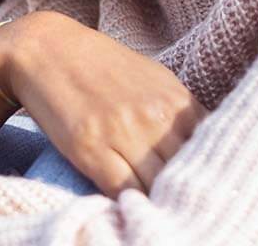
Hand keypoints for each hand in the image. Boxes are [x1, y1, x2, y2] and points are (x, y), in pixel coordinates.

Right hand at [4, 10, 209, 198]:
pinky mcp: (89, 148)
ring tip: (158, 208)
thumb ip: (180, 113)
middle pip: (185, 171)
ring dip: (158, 200)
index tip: (206, 185)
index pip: (210, 148)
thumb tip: (203, 147)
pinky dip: (130, 203)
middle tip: (185, 205)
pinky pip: (123, 190)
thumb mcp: (153, 79)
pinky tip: (131, 205)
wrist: (47, 49)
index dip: (210, 171)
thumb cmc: (102, 65)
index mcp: (175, 99)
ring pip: (157, 186)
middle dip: (186, 190)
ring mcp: (122, 132)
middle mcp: (154, 116)